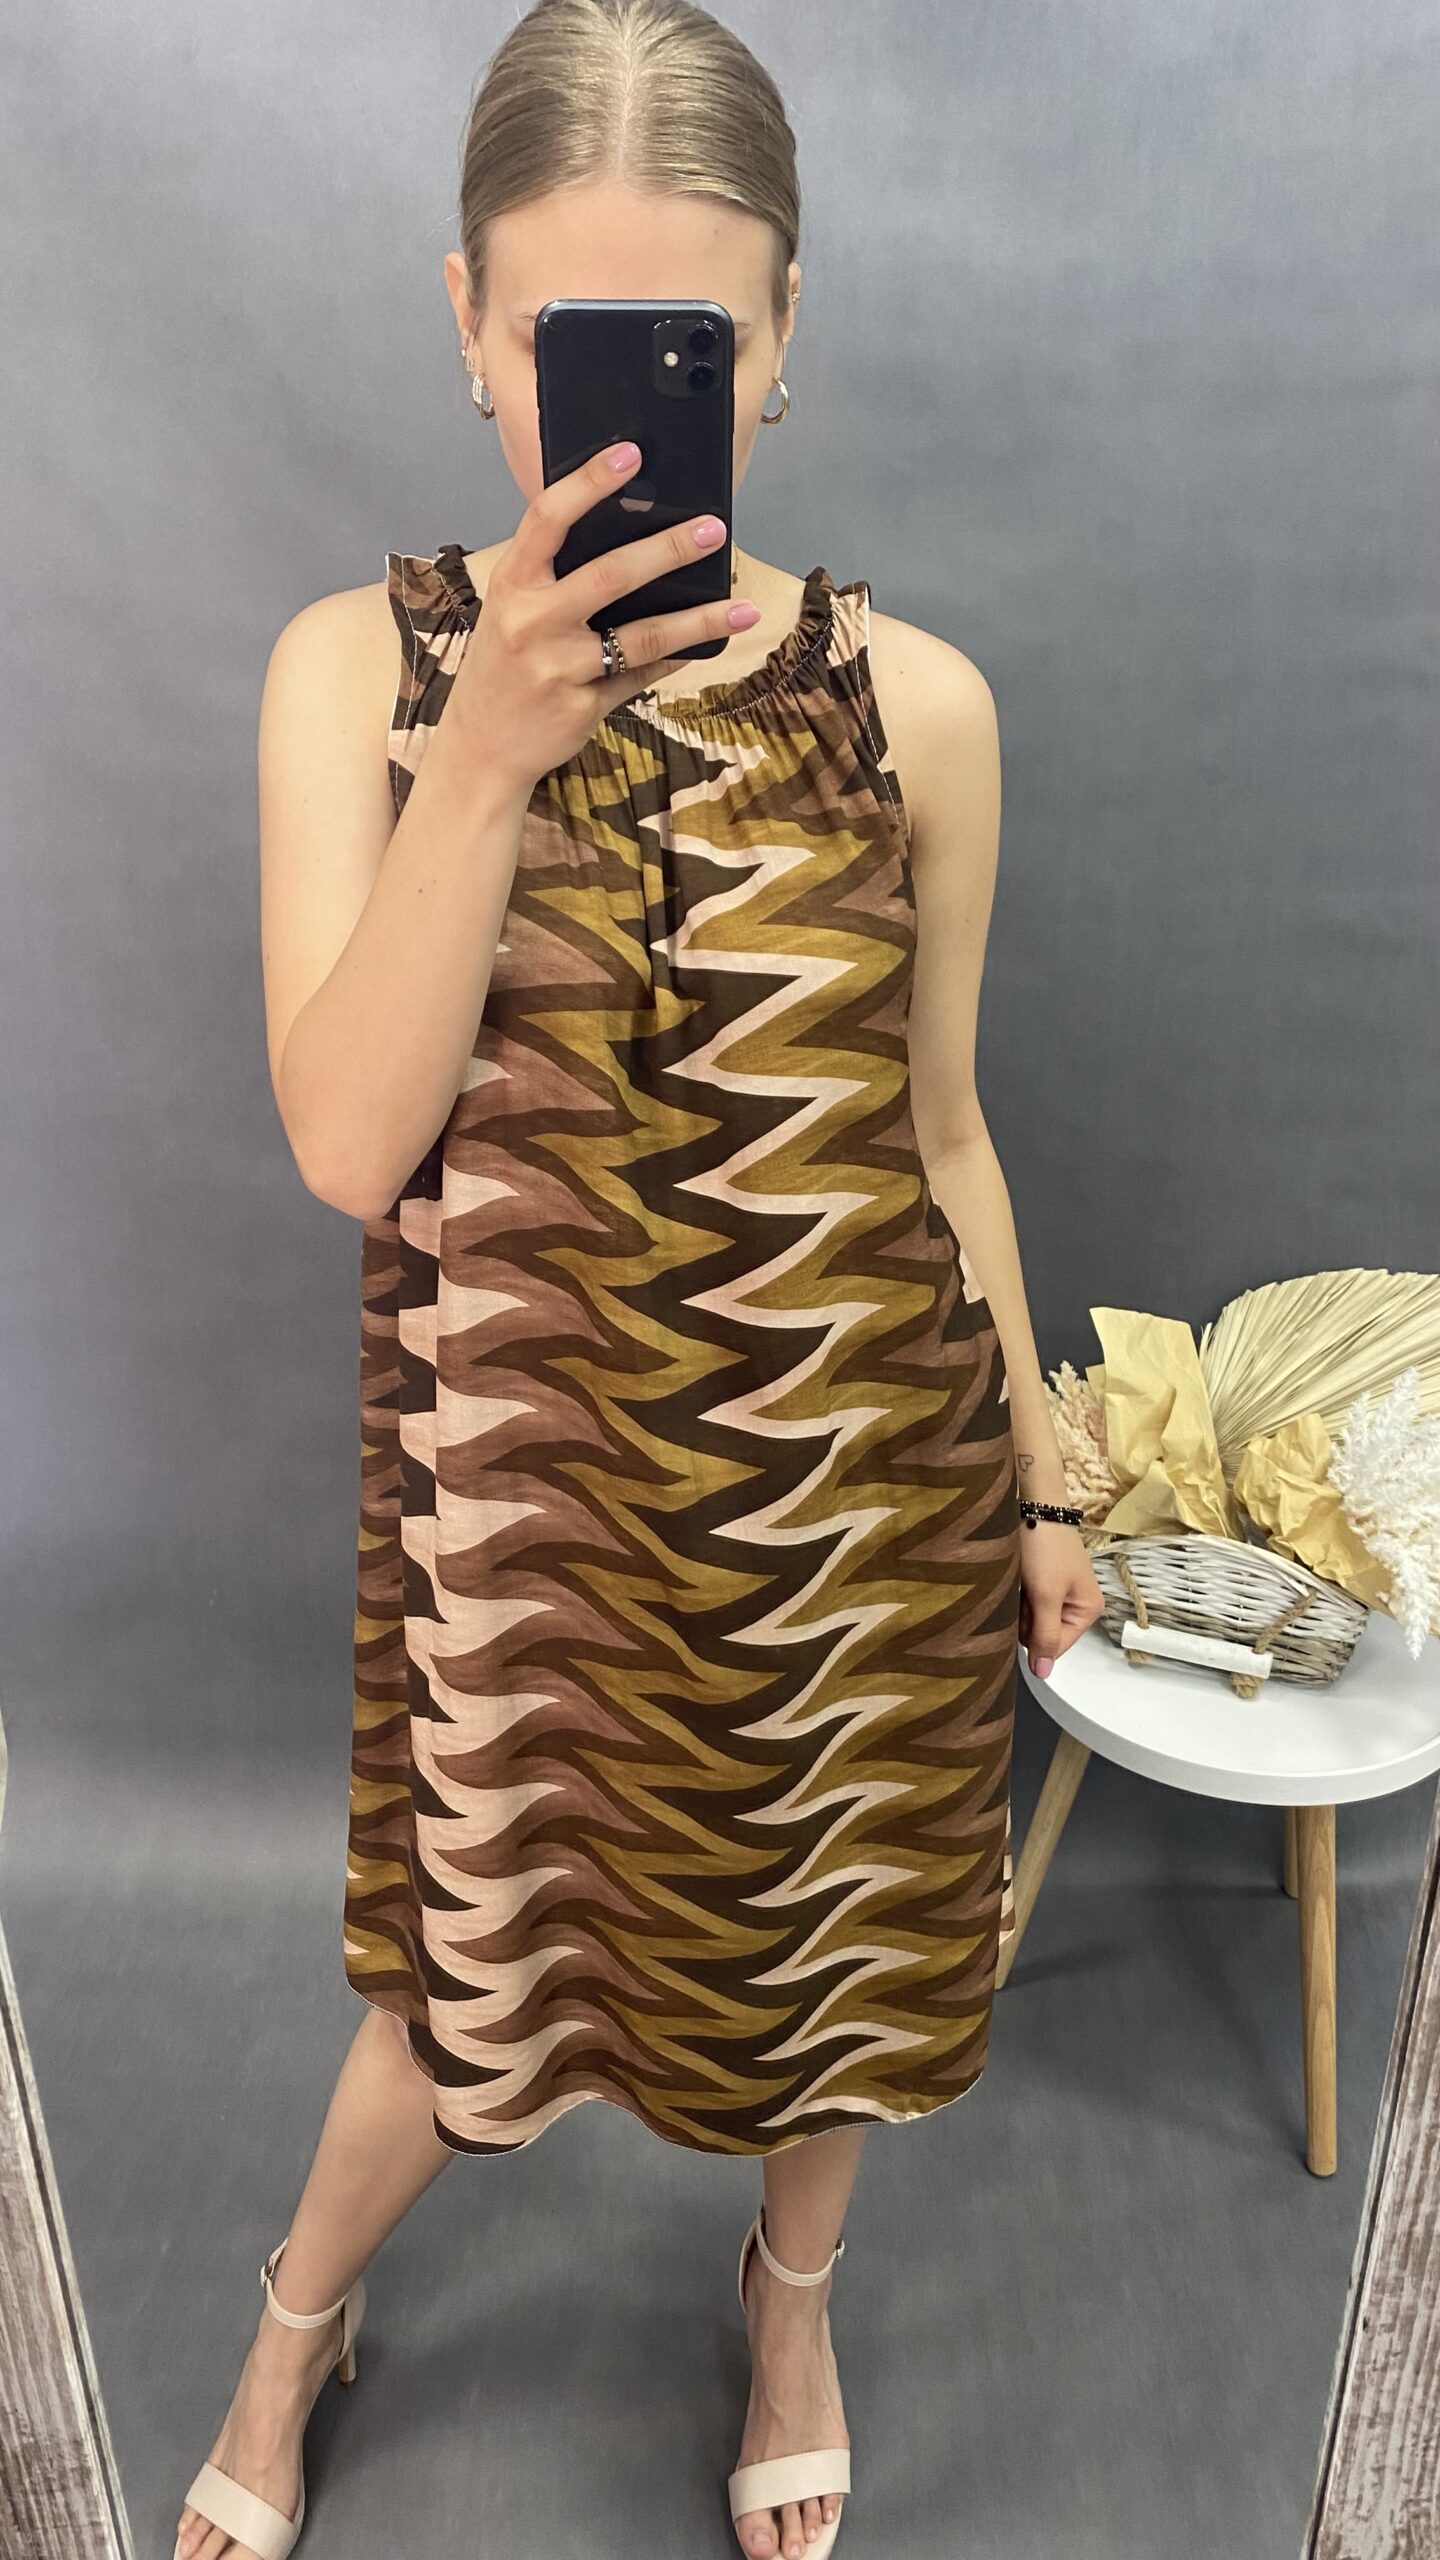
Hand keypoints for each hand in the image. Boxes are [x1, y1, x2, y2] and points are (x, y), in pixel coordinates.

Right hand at [447, 439, 758, 790]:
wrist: (480, 745)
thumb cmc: (504, 664)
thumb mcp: (513, 609)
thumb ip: (555, 574)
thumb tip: (633, 534)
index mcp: (512, 582)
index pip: (548, 519)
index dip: (588, 483)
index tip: (629, 453)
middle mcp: (532, 621)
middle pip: (610, 574)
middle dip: (668, 549)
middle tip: (713, 529)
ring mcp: (557, 668)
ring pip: (641, 636)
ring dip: (698, 620)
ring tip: (742, 607)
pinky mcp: (582, 707)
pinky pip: (641, 676)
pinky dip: (675, 659)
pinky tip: (705, 646)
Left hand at [1016, 1521, 1105, 1679]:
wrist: (1032, 1501)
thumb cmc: (1045, 1543)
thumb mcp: (1046, 1595)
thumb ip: (1044, 1635)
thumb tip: (1044, 1673)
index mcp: (1087, 1610)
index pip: (1054, 1647)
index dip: (1033, 1635)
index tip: (1025, 1610)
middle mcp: (1075, 1603)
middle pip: (1039, 1634)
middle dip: (1024, 1617)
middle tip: (1023, 1589)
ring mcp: (1057, 1591)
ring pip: (1027, 1617)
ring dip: (1017, 1603)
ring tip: (1020, 1578)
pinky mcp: (1041, 1579)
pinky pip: (1023, 1600)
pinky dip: (1015, 1591)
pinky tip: (1015, 1575)